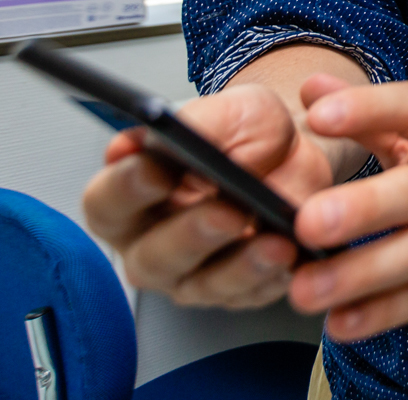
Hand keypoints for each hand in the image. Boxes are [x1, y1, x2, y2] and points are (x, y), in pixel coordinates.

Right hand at [81, 83, 337, 308]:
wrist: (300, 154)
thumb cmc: (248, 134)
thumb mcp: (228, 113)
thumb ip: (195, 124)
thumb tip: (154, 137)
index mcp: (130, 197)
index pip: (107, 201)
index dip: (126, 188)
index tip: (156, 170)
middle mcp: (151, 245)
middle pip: (152, 257)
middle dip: (190, 234)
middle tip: (226, 211)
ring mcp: (194, 276)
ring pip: (203, 284)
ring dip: (240, 265)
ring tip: (272, 241)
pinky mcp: (239, 292)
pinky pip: (252, 294)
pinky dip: (274, 275)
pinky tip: (291, 254)